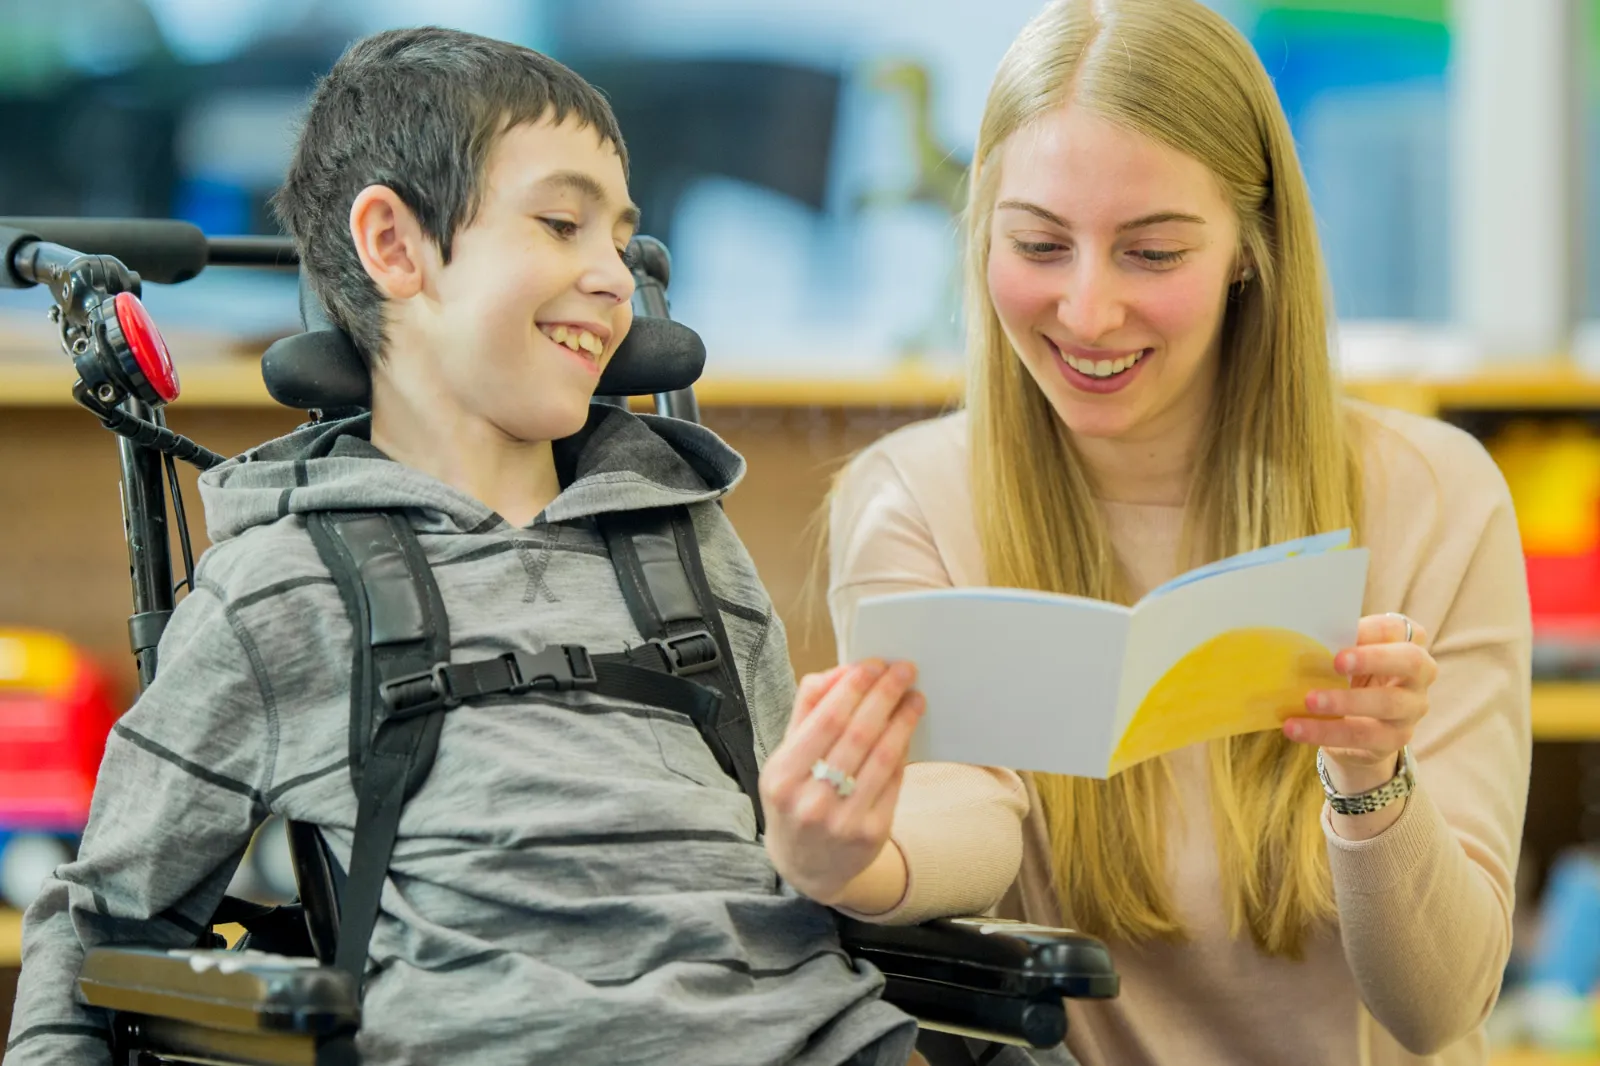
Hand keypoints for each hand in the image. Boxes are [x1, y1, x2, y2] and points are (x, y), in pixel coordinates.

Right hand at [760, 659, 924, 904]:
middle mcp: (811, 801)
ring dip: (903, 720)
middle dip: (884, 695)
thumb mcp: (785, 758)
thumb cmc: (794, 800)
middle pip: (858, 734)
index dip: (854, 687)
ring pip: (881, 757)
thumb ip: (807, 711)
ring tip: (914, 696)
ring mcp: (843, 821)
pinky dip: (902, 751)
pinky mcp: (871, 834)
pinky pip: (892, 781)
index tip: (874, 664)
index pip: (826, 720)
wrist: (804, 866)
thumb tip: (840, 672)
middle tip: (903, 670)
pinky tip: (907, 730)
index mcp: (782, 776)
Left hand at [1285, 612, 1436, 792]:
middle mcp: (1419, 676)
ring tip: (1309, 700)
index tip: (1340, 630)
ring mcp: (1411, 709)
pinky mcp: (1394, 740)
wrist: (1356, 729)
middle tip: (1336, 661)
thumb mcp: (1346, 660)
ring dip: (1344, 701)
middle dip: (1373, 658)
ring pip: (1387, 703)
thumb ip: (1335, 647)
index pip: (1398, 629)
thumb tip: (1302, 639)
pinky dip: (1324, 731)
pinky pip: (1361, 735)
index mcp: (1407, 644)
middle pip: (1410, 661)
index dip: (1371, 629)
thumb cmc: (1350, 679)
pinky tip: (1296, 728)